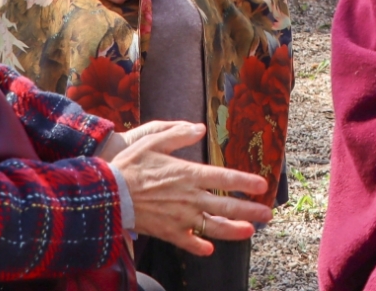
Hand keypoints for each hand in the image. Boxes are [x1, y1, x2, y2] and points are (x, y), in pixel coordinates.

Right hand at [108, 122, 271, 255]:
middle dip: (250, 211)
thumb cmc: (130, 165)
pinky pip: (188, 242)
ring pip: (214, 227)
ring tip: (250, 232)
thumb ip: (179, 133)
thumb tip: (200, 128)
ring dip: (234, 231)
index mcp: (188, 174)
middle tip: (268, 214)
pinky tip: (210, 247)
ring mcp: (180, 217)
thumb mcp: (153, 139)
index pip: (225, 179)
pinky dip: (200, 245)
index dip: (246, 183)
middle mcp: (189, 197)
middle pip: (227, 207)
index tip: (262, 186)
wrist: (108, 194)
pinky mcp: (168, 232)